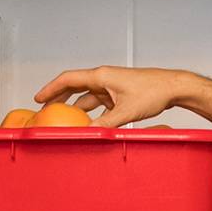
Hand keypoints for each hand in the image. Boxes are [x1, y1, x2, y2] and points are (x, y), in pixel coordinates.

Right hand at [34, 66, 193, 126]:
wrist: (172, 87)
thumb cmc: (153, 91)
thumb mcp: (125, 112)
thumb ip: (105, 124)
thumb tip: (88, 134)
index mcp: (101, 76)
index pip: (68, 79)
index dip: (51, 89)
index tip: (38, 98)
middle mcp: (104, 78)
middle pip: (74, 87)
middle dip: (58, 97)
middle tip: (44, 108)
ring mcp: (111, 85)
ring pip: (87, 96)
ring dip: (75, 106)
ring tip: (63, 118)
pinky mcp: (119, 93)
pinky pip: (99, 102)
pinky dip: (91, 112)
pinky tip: (89, 123)